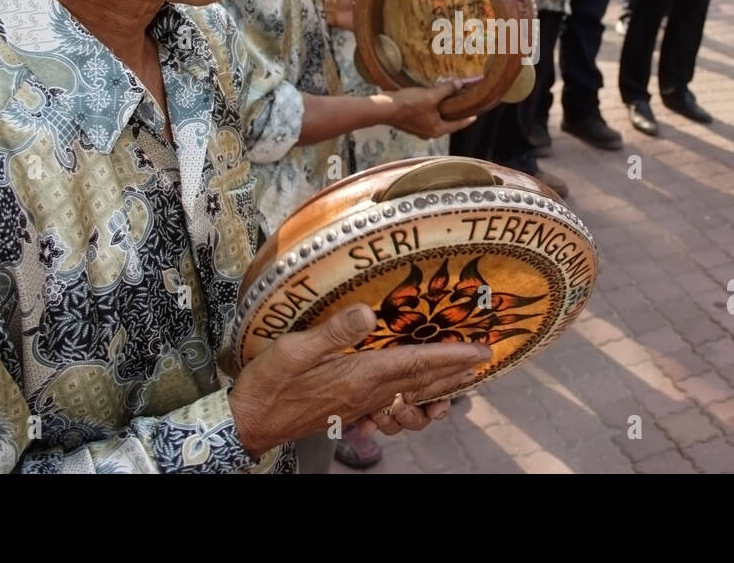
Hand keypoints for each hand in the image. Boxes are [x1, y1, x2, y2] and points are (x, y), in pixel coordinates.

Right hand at [228, 303, 489, 456]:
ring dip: (440, 387)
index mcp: (360, 377)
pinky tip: (417, 395)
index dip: (451, 356)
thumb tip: (368, 310)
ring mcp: (360, 405)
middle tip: (485, 361)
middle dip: (456, 371)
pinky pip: (393, 406)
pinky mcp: (351, 410)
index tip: (481, 351)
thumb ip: (332, 332)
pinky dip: (414, 399)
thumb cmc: (268, 383)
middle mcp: (367, 394)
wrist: (249, 422)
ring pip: (411, 397)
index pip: (416, 363)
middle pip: (422, 382)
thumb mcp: (293, 350)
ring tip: (460, 378)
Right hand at [386, 77, 478, 138]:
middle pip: (447, 122)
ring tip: (448, 99)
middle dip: (454, 112)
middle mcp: (429, 132)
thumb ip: (447, 90)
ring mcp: (419, 129)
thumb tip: (460, 83)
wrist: (384, 109)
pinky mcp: (410, 123)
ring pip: (436, 119)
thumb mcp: (431, 96)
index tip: (475, 115)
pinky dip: (432, 109)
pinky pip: (426, 116)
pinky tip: (431, 99)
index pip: (458, 125)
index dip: (467, 119)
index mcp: (437, 130)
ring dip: (442, 110)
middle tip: (462, 104)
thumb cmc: (409, 105)